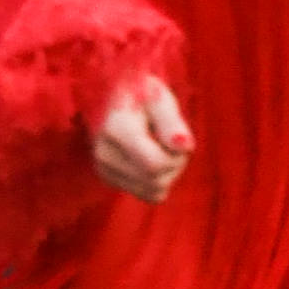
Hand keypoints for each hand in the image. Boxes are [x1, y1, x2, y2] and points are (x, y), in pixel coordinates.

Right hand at [90, 77, 193, 202]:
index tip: (177, 135)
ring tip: (161, 148)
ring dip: (168, 173)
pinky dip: (158, 181)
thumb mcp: (160, 97)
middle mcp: (104, 153)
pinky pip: (148, 194)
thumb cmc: (141, 94)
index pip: (155, 165)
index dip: (176, 155)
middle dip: (175, 163)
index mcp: (116, 130)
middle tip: (170, 139)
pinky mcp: (108, 178)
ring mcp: (104, 168)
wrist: (111, 95)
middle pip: (157, 180)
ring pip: (155, 190)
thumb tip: (184, 147)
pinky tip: (151, 160)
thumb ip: (172, 122)